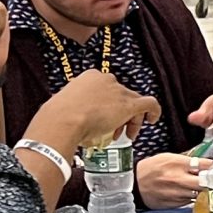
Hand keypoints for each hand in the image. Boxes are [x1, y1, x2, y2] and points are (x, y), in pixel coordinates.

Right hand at [36, 69, 158, 150]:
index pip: (106, 91)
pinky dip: (154, 111)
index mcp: (89, 77)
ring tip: (126, 135)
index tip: (104, 121)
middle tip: (117, 132)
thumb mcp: (66, 108)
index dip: (108, 108)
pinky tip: (153, 120)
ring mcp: (118, 91)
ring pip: (133, 102)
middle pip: (121, 96)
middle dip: (120, 115)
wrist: (63, 120)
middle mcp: (106, 80)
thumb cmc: (59, 118)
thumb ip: (76, 111)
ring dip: (131, 119)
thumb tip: (78, 123)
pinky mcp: (129, 103)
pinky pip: (149, 103)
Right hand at [136, 152, 203, 208]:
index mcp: (178, 163)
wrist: (135, 184)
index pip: (205, 165)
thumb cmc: (151, 168)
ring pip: (200, 194)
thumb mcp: (169, 157)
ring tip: (205, 188)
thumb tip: (206, 164)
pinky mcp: (175, 204)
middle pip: (206, 182)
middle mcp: (179, 179)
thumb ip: (188, 161)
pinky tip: (191, 194)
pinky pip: (191, 201)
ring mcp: (178, 193)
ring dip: (205, 192)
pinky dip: (194, 198)